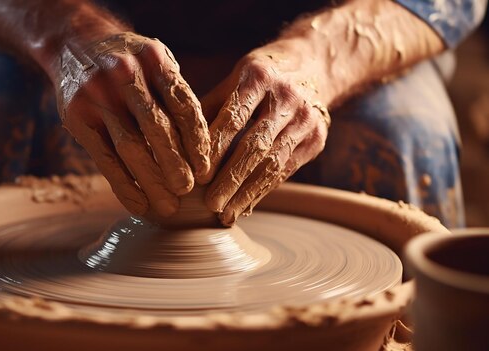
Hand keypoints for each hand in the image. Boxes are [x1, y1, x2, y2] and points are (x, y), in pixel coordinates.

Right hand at [54, 32, 209, 216]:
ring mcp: (97, 95)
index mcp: (154, 59)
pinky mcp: (76, 117)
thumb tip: (205, 148)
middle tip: (188, 190)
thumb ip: (174, 93)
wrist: (73, 42)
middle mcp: (125, 74)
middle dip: (175, 163)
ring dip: (152, 180)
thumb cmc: (128, 61)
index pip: (182, 104)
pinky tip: (139, 204)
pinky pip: (103, 157)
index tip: (207, 169)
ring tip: (169, 207)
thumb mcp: (154, 61)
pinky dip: (123, 184)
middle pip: (156, 126)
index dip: (196, 140)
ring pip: (130, 146)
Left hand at [200, 48, 330, 225]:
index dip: (215, 148)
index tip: (197, 175)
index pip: (233, 118)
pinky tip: (245, 206)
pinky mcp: (316, 138)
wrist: (314, 65)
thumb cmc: (259, 75)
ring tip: (225, 213)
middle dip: (231, 178)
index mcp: (258, 76)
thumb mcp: (234, 78)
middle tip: (210, 203)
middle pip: (255, 144)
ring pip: (273, 162)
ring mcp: (305, 119)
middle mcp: (286, 97)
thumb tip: (176, 141)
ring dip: (247, 192)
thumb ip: (208, 107)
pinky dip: (263, 190)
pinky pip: (286, 170)